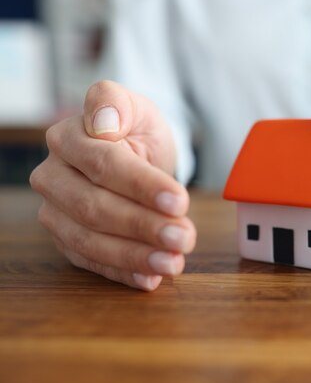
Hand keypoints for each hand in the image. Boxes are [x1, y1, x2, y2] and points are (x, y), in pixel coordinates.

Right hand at [30, 80, 196, 290]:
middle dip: (143, 226)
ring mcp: (55, 212)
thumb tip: (103, 122)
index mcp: (68, 139)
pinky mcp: (66, 240)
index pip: (105, 166)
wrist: (134, 157)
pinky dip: (122, 273)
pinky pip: (90, 262)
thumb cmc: (135, 132)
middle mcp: (53, 177)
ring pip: (89, 241)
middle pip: (95, 208)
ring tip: (174, 263)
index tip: (180, 201)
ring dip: (135, 256)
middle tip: (184, 238)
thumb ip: (116, 103)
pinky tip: (151, 279)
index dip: (142, 186)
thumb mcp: (137, 109)